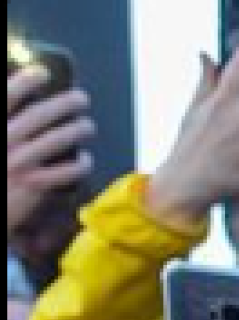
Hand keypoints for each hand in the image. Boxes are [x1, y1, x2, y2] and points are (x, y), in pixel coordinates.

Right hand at [7, 65, 96, 237]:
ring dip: (77, 129)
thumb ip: (8, 123)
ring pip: (56, 140)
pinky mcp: (33, 186)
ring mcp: (20, 164)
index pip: (7, 96)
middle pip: (39, 115)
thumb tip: (27, 106)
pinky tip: (86, 159)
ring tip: (89, 125)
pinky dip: (79, 164)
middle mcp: (5, 141)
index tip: (43, 72)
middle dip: (65, 103)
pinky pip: (64, 172)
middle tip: (82, 98)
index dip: (25, 81)